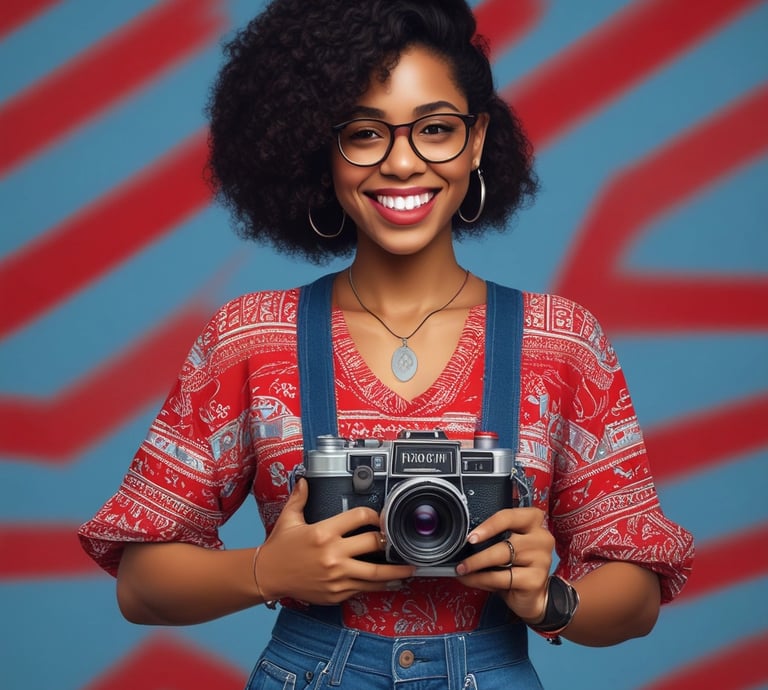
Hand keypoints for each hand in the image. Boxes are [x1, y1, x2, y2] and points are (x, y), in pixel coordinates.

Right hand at [255, 478, 414, 603]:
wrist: (266, 575)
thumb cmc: (279, 547)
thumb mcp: (289, 518)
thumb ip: (300, 497)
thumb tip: (305, 480)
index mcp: (324, 532)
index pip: (359, 517)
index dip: (375, 516)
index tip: (379, 518)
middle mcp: (332, 554)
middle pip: (373, 544)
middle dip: (389, 541)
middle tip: (398, 540)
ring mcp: (336, 576)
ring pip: (375, 573)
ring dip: (395, 571)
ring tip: (409, 568)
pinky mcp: (336, 593)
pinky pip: (364, 589)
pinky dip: (380, 586)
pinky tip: (391, 583)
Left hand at [455, 507, 553, 622]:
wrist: (533, 595)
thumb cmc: (517, 565)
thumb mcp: (508, 545)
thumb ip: (494, 537)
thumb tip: (464, 541)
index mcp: (533, 521)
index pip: (509, 516)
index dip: (488, 526)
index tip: (470, 537)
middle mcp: (541, 538)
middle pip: (505, 540)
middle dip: (479, 551)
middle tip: (462, 558)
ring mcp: (541, 559)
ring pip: (502, 559)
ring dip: (477, 565)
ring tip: (462, 569)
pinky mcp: (535, 579)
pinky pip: (502, 578)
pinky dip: (482, 579)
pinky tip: (472, 579)